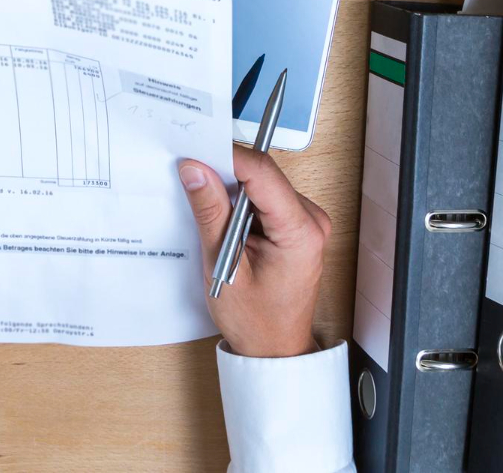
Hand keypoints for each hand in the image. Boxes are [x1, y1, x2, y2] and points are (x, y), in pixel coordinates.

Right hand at [177, 147, 331, 357]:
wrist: (275, 349)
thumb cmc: (256, 320)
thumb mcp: (224, 266)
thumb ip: (211, 213)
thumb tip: (196, 169)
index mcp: (301, 231)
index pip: (261, 173)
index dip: (225, 157)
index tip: (193, 153)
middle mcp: (310, 220)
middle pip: (261, 174)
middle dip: (224, 175)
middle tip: (191, 182)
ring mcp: (305, 221)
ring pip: (259, 184)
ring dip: (230, 192)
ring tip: (210, 217)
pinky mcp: (295, 224)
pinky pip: (262, 198)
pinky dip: (238, 203)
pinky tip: (224, 225)